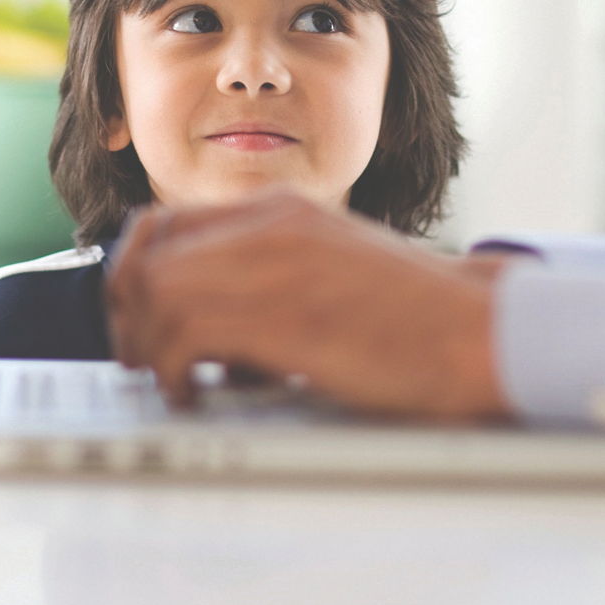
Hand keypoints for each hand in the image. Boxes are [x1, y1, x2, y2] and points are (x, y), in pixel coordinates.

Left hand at [107, 192, 514, 421]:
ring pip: (157, 289)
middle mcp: (271, 225)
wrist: (477, 330)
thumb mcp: (330, 270)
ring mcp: (276, 264)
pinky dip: (173, 369)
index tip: (134, 315)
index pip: (165, 222)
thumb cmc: (414, 317)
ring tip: (171, 380)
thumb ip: (269, 278)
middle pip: (148, 254)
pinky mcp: (283, 314)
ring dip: (148, 345)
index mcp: (282, 211)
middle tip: (139, 356)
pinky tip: (195, 392)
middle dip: (126, 312)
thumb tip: (204, 328)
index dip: (131, 272)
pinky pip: (186, 331)